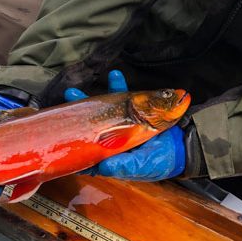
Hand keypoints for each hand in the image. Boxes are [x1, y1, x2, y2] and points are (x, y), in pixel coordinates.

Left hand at [65, 70, 185, 180]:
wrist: (183, 147)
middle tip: (63, 105)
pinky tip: (115, 74)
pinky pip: (123, 98)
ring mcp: (120, 124)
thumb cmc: (159, 161)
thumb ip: (122, 166)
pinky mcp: (133, 112)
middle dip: (74, 116)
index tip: (57, 136)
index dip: (71, 144)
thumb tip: (102, 165)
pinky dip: (119, 86)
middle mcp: (110, 139)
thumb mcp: (140, 166)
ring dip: (89, 99)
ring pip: (101, 111)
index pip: (85, 151)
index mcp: (108, 155)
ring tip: (74, 90)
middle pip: (87, 127)